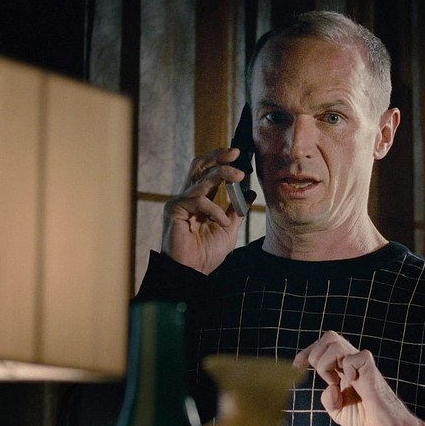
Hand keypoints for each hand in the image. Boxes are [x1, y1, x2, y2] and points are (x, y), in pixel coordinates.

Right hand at [162, 147, 252, 274]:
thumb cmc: (206, 253)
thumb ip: (236, 209)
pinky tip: (221, 222)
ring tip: (239, 177)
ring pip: (201, 178)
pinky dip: (214, 210)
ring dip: (222, 174)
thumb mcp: (228, 228)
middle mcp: (188, 197)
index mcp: (199, 199)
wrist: (193, 272)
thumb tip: (250, 192)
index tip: (239, 154)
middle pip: (199, 165)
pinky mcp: (174, 210)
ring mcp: (179, 202)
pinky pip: (198, 201)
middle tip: (236, 153)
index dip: (221, 159)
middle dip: (218, 156)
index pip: (208, 171)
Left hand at [293, 331, 424, 425]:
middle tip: (323, 378)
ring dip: (326, 363)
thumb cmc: (367, 419)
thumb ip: (328, 400)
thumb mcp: (338, 412)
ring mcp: (362, 366)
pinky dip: (349, 368)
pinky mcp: (373, 373)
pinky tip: (352, 381)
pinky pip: (359, 356)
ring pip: (336, 343)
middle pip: (329, 337)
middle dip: (315, 355)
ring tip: (334, 381)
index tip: (296, 367)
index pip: (323, 345)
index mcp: (343, 369)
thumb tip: (330, 387)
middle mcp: (352, 363)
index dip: (307, 352)